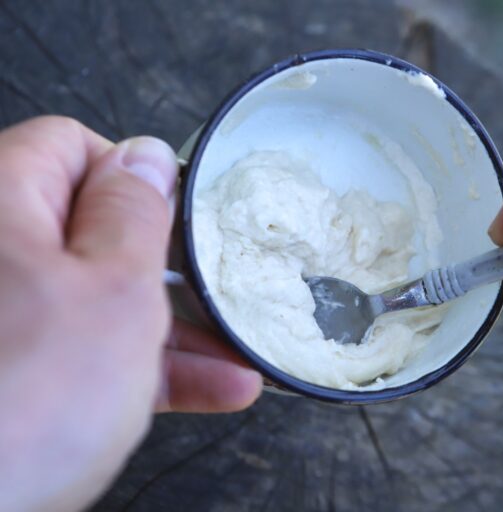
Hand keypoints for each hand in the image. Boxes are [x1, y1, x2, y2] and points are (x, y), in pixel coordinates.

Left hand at [0, 117, 261, 511]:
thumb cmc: (21, 408)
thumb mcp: (113, 292)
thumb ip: (135, 214)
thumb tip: (144, 158)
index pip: (70, 148)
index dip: (134, 179)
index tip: (178, 219)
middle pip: (87, 233)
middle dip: (167, 272)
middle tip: (215, 295)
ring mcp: (0, 315)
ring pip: (90, 300)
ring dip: (168, 331)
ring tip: (233, 361)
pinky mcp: (7, 371)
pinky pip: (76, 350)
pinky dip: (137, 367)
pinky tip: (206, 389)